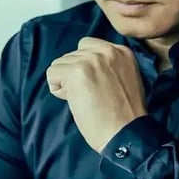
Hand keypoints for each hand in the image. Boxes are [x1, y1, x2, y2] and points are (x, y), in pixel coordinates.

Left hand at [46, 37, 146, 151]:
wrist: (125, 133)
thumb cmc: (125, 115)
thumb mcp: (126, 79)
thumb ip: (109, 66)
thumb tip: (83, 65)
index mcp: (122, 51)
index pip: (87, 45)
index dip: (84, 67)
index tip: (95, 85)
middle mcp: (107, 51)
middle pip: (72, 54)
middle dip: (75, 75)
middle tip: (91, 96)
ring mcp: (91, 60)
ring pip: (60, 64)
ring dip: (66, 83)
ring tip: (84, 100)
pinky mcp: (77, 72)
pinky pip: (52, 74)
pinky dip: (58, 90)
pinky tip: (75, 101)